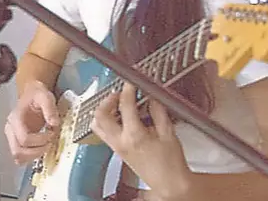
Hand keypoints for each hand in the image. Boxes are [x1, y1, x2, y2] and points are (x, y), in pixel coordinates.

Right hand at [5, 80, 60, 164]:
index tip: (51, 134)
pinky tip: (42, 147)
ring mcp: (13, 137)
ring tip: (46, 145)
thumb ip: (49, 108)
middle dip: (37, 151)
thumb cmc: (36, 96)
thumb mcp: (45, 96)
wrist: (32, 94)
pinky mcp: (18, 142)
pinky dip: (33, 157)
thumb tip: (54, 122)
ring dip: (34, 156)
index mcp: (15, 118)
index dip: (40, 140)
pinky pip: (22, 157)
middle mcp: (11, 129)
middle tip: (49, 143)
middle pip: (18, 151)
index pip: (23, 138)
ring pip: (18, 157)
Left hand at [92, 82, 192, 198]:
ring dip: (102, 110)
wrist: (169, 184)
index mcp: (134, 135)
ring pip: (97, 124)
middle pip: (100, 114)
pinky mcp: (116, 150)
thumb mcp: (169, 133)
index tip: (130, 83)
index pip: (125, 106)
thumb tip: (151, 97)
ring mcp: (116, 146)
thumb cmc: (171, 163)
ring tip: (115, 103)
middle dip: (107, 99)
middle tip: (118, 93)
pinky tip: (117, 117)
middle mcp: (120, 141)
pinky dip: (105, 121)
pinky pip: (102, 133)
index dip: (127, 90)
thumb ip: (158, 112)